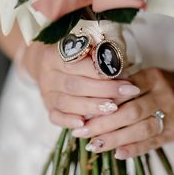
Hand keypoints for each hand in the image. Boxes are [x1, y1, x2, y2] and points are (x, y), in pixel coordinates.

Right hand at [22, 42, 139, 128]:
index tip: (124, 76)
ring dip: (91, 107)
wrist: (47, 66)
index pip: (79, 64)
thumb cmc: (74, 58)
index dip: (102, 71)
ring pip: (67, 103)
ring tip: (113, 109)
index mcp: (54, 55)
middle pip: (75, 85)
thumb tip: (120, 70)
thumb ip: (97, 57)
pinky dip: (69, 121)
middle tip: (126, 93)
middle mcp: (48, 75)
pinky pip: (56, 117)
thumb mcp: (83, 50)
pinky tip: (84, 124)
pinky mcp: (49, 108)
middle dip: (104, 90)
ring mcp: (47, 94)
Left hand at [72, 65, 173, 157]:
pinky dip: (134, 149)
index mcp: (153, 78)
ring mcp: (171, 116)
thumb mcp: (145, 78)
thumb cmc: (160, 86)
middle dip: (103, 124)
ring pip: (140, 130)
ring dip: (115, 139)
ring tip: (93, 146)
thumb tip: (90, 102)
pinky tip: (117, 154)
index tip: (82, 112)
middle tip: (81, 132)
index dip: (103, 102)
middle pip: (131, 112)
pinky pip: (152, 143)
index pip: (124, 90)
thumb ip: (123, 88)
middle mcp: (164, 96)